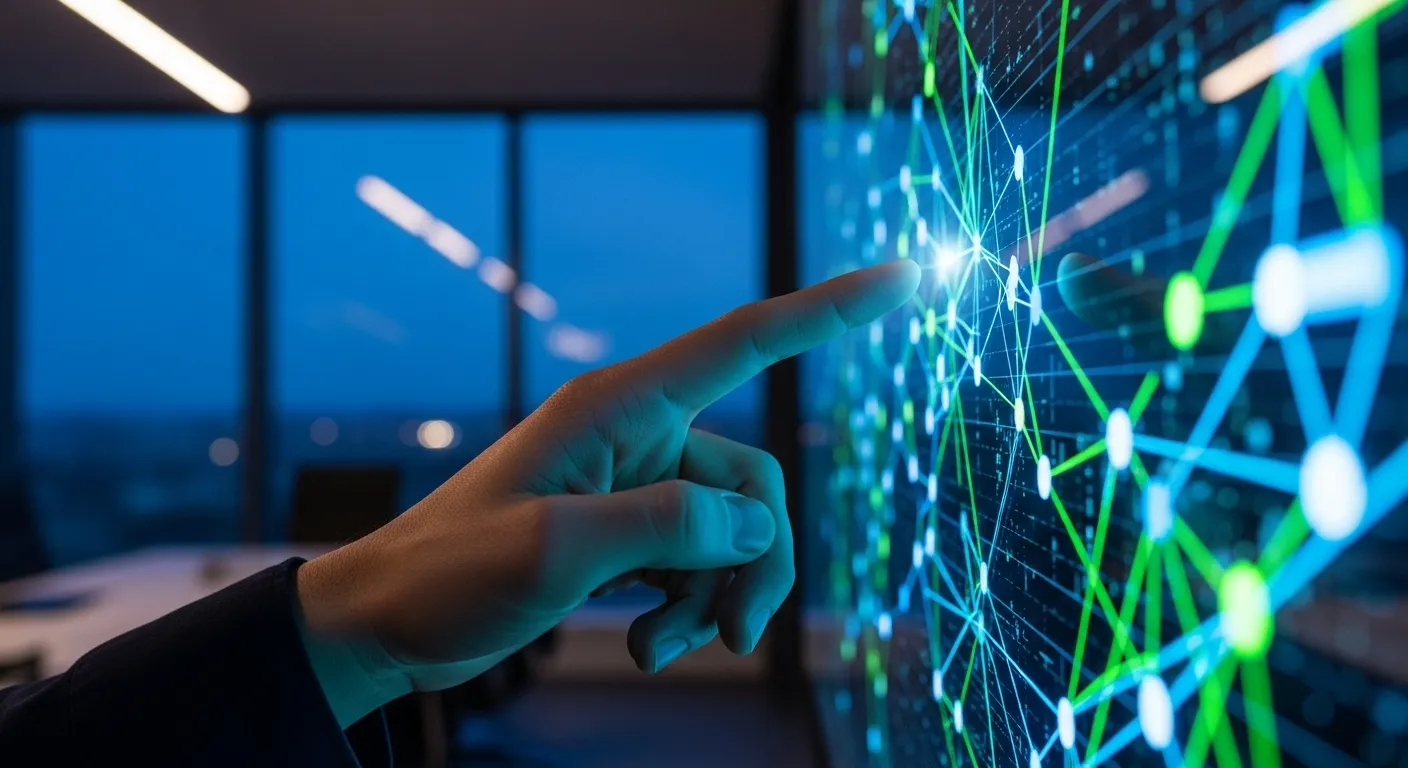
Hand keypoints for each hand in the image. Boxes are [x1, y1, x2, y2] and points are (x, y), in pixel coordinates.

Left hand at [295, 260, 920, 725]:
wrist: (390, 624)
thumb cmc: (450, 573)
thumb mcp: (556, 551)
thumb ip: (665, 528)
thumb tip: (757, 527)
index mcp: (620, 407)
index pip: (746, 342)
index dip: (830, 311)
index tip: (904, 280)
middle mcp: (638, 435)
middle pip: (754, 484)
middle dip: (756, 562)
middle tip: (733, 634)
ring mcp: (635, 486)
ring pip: (732, 535)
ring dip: (717, 597)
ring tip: (665, 647)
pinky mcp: (628, 532)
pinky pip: (699, 564)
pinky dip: (689, 608)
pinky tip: (650, 644)